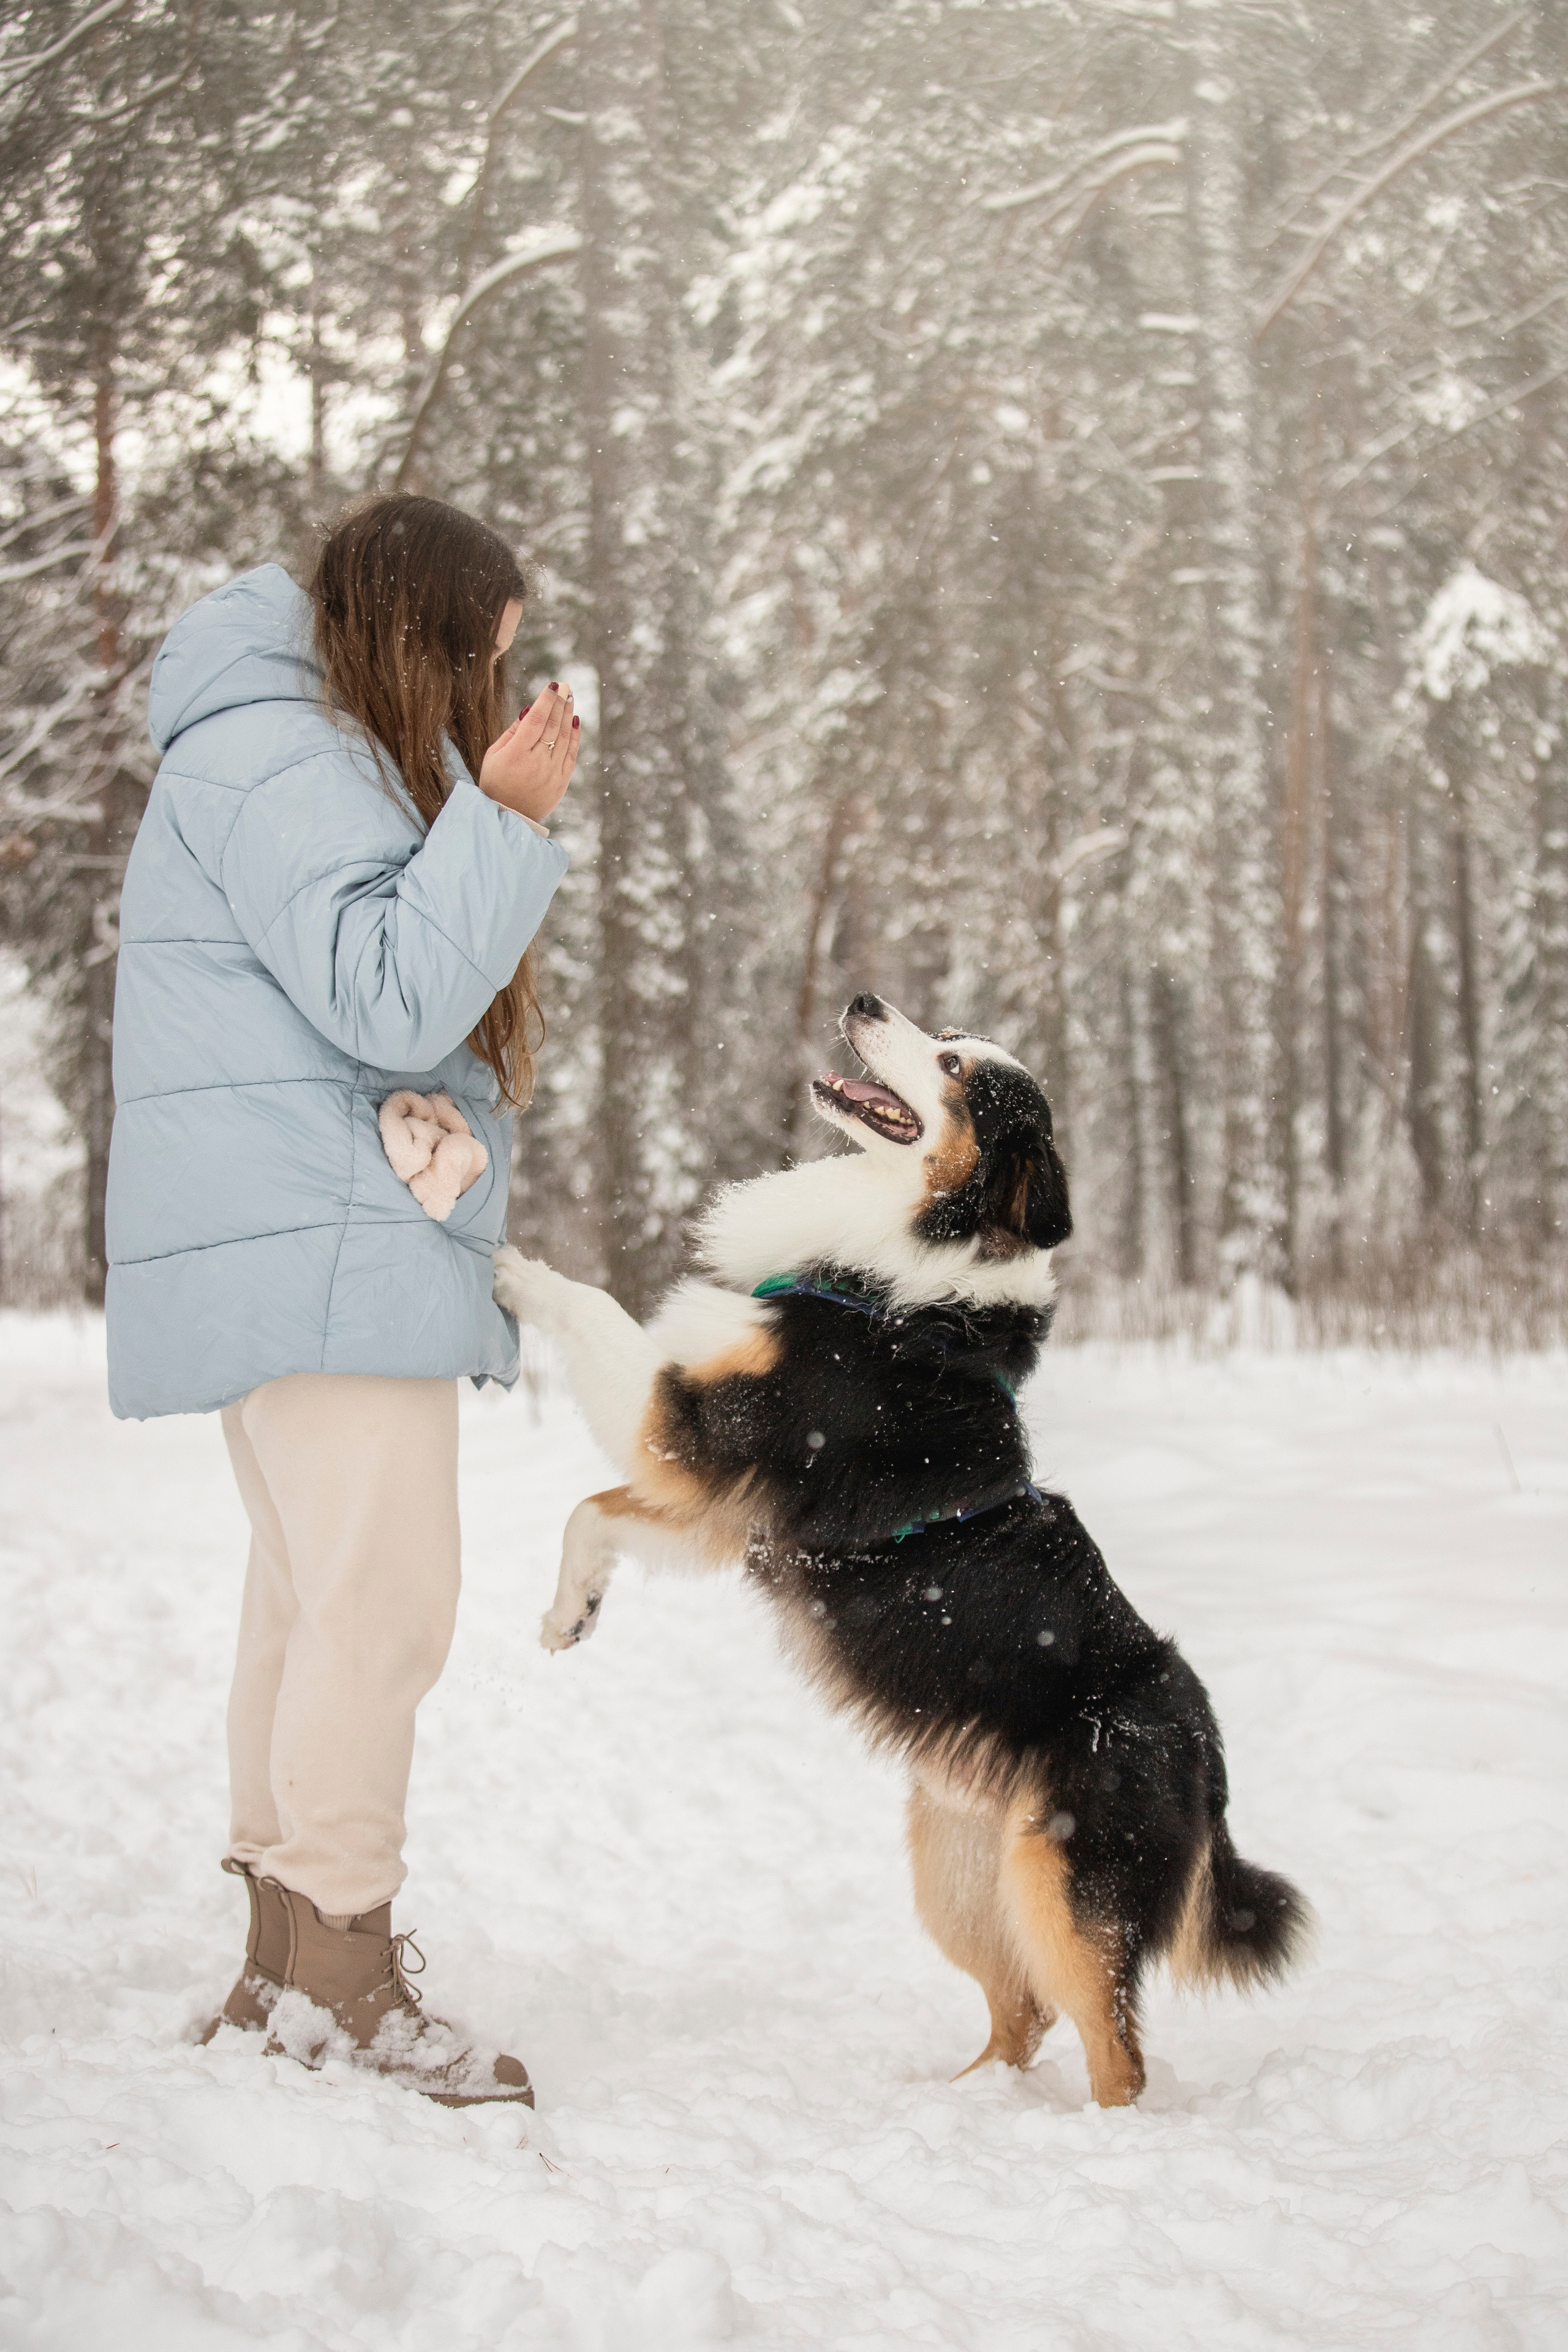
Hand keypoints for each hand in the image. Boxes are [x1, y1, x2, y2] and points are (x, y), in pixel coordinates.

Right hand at [479, 682, 578, 821]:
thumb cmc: (495, 781)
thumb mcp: (494, 755)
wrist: (508, 815)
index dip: (547, 700)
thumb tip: (529, 710)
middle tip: (565, 686)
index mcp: (517, 754)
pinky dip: (575, 736)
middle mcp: (537, 762)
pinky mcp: (561, 782)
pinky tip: (574, 721)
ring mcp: (552, 773)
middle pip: (553, 726)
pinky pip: (571, 754)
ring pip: (564, 738)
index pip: (536, 720)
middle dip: (560, 703)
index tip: (553, 685)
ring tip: (570, 698)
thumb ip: (512, 732)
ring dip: (568, 715)